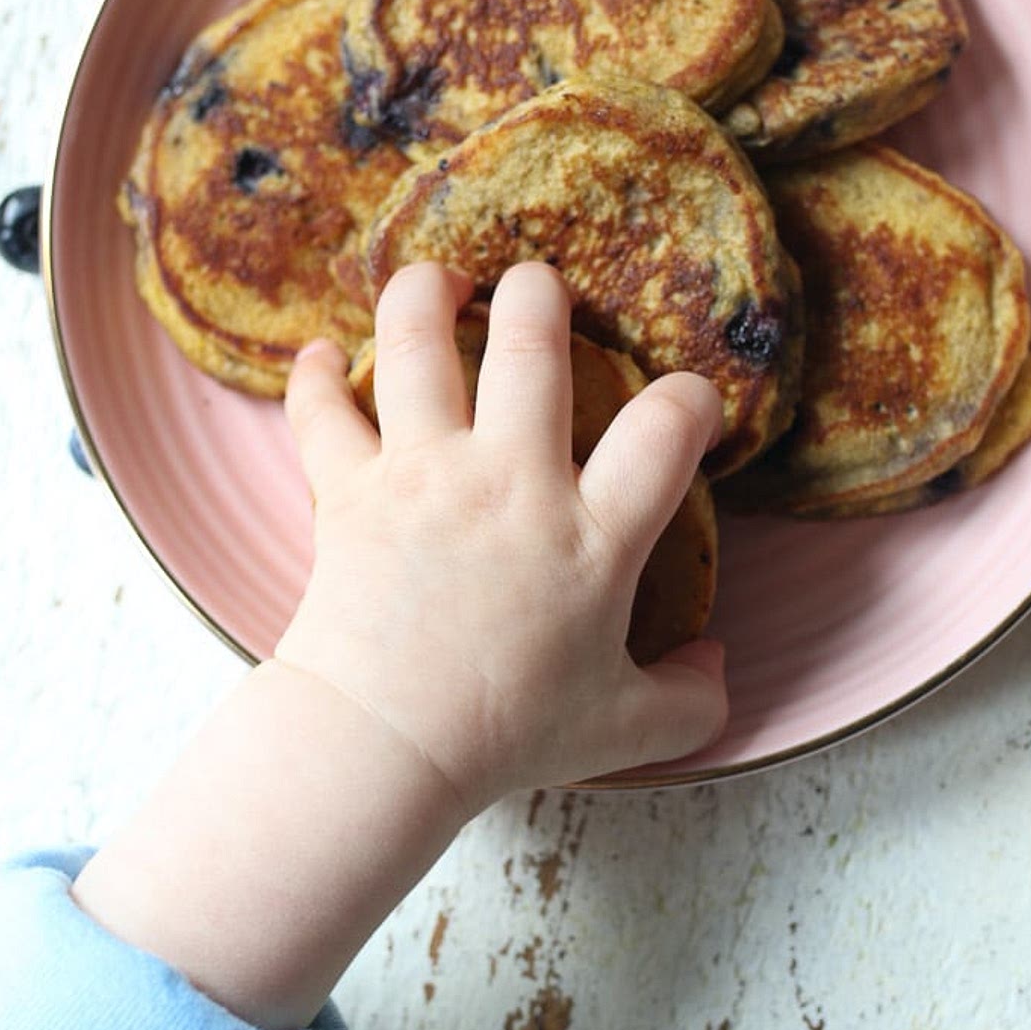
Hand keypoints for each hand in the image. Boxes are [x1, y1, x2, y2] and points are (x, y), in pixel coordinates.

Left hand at [277, 261, 728, 810]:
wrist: (384, 748)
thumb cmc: (505, 736)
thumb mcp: (628, 730)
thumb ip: (693, 701)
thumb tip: (716, 662)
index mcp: (591, 534)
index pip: (666, 429)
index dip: (690, 400)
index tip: (683, 407)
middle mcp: (510, 483)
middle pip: (531, 343)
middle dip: (540, 295)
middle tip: (539, 290)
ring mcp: (424, 477)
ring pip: (417, 344)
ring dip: (427, 294)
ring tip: (441, 281)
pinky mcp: (350, 491)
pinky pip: (321, 410)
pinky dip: (313, 376)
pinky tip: (319, 356)